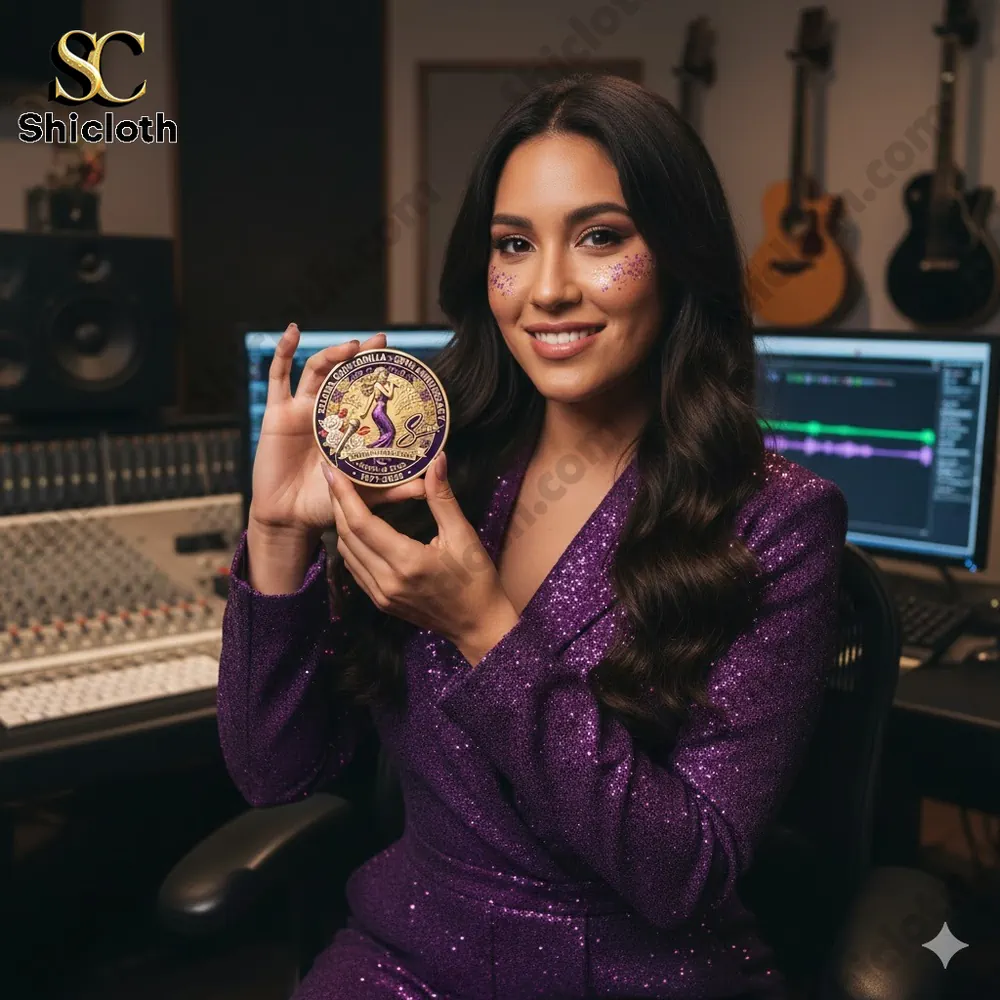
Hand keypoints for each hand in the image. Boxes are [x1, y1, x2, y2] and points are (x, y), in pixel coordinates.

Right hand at [248, 324, 426, 547]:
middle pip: (344, 375)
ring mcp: (301, 410)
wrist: (290, 519)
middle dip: (361, 356)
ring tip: (351, 347)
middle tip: (381, 341)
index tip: (400, 361)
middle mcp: (326, 413)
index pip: (366, 393)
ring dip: (333, 354)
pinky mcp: (277, 413)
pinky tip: (292, 332)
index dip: (379, 375)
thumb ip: (394, 488)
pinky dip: (283, 352)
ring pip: (316, 371)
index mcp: (348, 427)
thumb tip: (426, 486)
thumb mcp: (366, 494)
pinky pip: (277, 377)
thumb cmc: (325, 505)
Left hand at [325, 451, 519, 664]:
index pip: (362, 524)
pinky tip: (354, 528)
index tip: (332, 471)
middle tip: (333, 476)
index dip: (344, 495)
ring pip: (347, 554)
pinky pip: (355, 569)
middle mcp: (386, 580)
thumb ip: (442, 497)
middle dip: (337, 504)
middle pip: (347, 536)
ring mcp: (381, 595)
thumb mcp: (463, 535)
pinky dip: (350, 545)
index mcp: (407, 561)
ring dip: (341, 524)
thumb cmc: (476, 579)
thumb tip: (436, 460)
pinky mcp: (381, 602)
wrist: (478, 625)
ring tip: (341, 497)